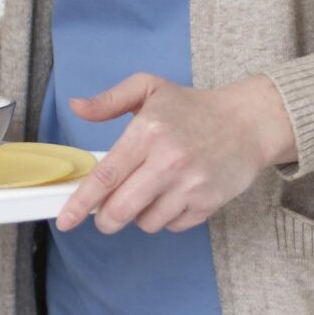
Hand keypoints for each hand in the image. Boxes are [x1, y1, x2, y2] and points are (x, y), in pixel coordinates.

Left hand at [52, 74, 296, 233]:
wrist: (248, 122)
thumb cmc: (193, 107)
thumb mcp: (149, 88)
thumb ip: (109, 100)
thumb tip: (76, 107)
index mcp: (147, 133)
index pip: (106, 176)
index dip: (81, 203)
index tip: (65, 220)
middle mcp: (168, 162)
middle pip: (121, 210)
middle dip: (106, 219)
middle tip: (105, 215)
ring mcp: (190, 186)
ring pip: (146, 223)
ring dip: (140, 216)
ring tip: (151, 192)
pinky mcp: (207, 203)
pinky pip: (173, 226)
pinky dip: (167, 218)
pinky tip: (174, 196)